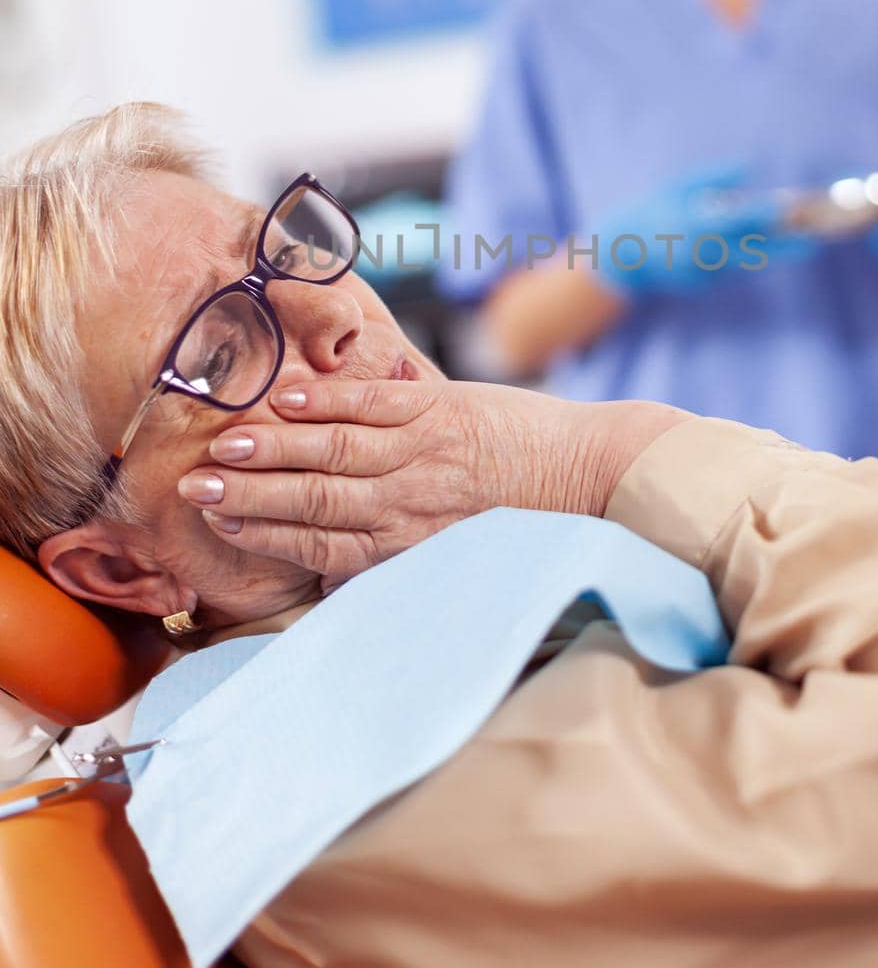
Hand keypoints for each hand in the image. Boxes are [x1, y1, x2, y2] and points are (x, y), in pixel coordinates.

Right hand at [181, 379, 683, 586]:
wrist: (594, 475)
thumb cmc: (525, 522)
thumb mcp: (455, 557)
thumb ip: (395, 558)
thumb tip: (334, 569)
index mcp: (408, 547)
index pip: (319, 542)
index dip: (261, 533)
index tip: (216, 522)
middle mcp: (409, 505)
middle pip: (313, 500)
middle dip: (250, 495)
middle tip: (193, 488)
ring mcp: (424, 453)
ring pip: (334, 451)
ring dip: (275, 448)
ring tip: (225, 446)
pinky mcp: (444, 409)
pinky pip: (376, 403)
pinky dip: (331, 400)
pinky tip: (290, 398)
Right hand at [594, 162, 815, 297]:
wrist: (621, 257)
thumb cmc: (651, 211)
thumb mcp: (678, 186)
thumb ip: (714, 177)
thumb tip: (750, 165)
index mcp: (695, 224)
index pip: (739, 218)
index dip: (767, 213)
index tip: (791, 207)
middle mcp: (701, 252)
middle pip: (753, 249)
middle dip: (786, 246)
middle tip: (817, 241)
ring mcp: (702, 273)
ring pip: (745, 260)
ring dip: (768, 249)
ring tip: (795, 239)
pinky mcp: (702, 287)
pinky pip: (729, 269)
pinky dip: (738, 257)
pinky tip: (734, 248)